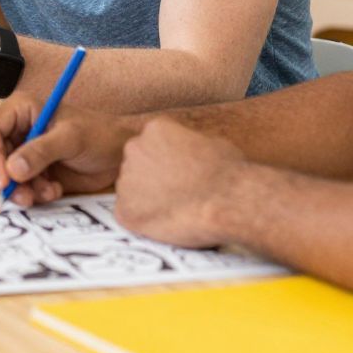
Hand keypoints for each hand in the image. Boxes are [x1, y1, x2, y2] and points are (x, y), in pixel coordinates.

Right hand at [0, 95, 138, 207]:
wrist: (119, 155)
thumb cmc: (99, 134)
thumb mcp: (71, 138)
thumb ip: (41, 152)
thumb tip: (13, 170)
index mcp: (20, 110)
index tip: (4, 180)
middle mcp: (16, 130)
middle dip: (4, 179)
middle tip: (24, 195)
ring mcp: (22, 153)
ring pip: (0, 176)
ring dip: (20, 190)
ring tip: (48, 192)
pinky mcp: (30, 173)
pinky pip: (17, 188)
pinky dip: (32, 194)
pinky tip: (54, 190)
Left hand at [114, 118, 246, 247]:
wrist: (225, 202)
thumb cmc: (227, 173)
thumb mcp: (211, 142)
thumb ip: (187, 145)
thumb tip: (188, 152)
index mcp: (154, 129)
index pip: (151, 144)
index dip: (166, 161)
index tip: (180, 174)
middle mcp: (134, 149)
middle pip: (137, 164)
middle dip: (151, 177)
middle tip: (174, 192)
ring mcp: (126, 180)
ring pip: (131, 190)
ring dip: (146, 199)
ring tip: (174, 209)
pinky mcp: (125, 211)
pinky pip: (129, 215)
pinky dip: (143, 221)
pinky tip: (166, 222)